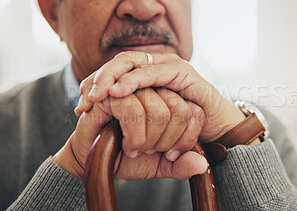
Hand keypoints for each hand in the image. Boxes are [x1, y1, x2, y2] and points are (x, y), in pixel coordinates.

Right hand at [53, 88, 207, 180]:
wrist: (94, 161)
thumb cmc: (128, 157)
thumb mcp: (161, 164)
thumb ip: (182, 164)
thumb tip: (202, 166)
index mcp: (169, 100)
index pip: (195, 113)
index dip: (186, 140)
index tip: (171, 156)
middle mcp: (154, 89)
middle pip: (179, 110)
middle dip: (164, 141)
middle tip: (148, 151)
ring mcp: (133, 88)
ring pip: (159, 111)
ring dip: (147, 140)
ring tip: (135, 148)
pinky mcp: (112, 94)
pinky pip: (135, 111)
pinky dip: (134, 137)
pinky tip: (127, 145)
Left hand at [75, 51, 245, 142]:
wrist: (214, 130)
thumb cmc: (179, 129)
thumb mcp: (144, 125)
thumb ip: (123, 116)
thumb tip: (88, 113)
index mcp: (144, 76)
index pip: (112, 72)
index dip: (92, 84)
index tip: (80, 107)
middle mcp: (154, 66)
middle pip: (118, 62)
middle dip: (98, 79)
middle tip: (85, 99)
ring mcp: (167, 65)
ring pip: (131, 61)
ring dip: (111, 77)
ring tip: (96, 95)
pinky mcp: (181, 71)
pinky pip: (152, 71)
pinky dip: (133, 80)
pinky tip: (118, 92)